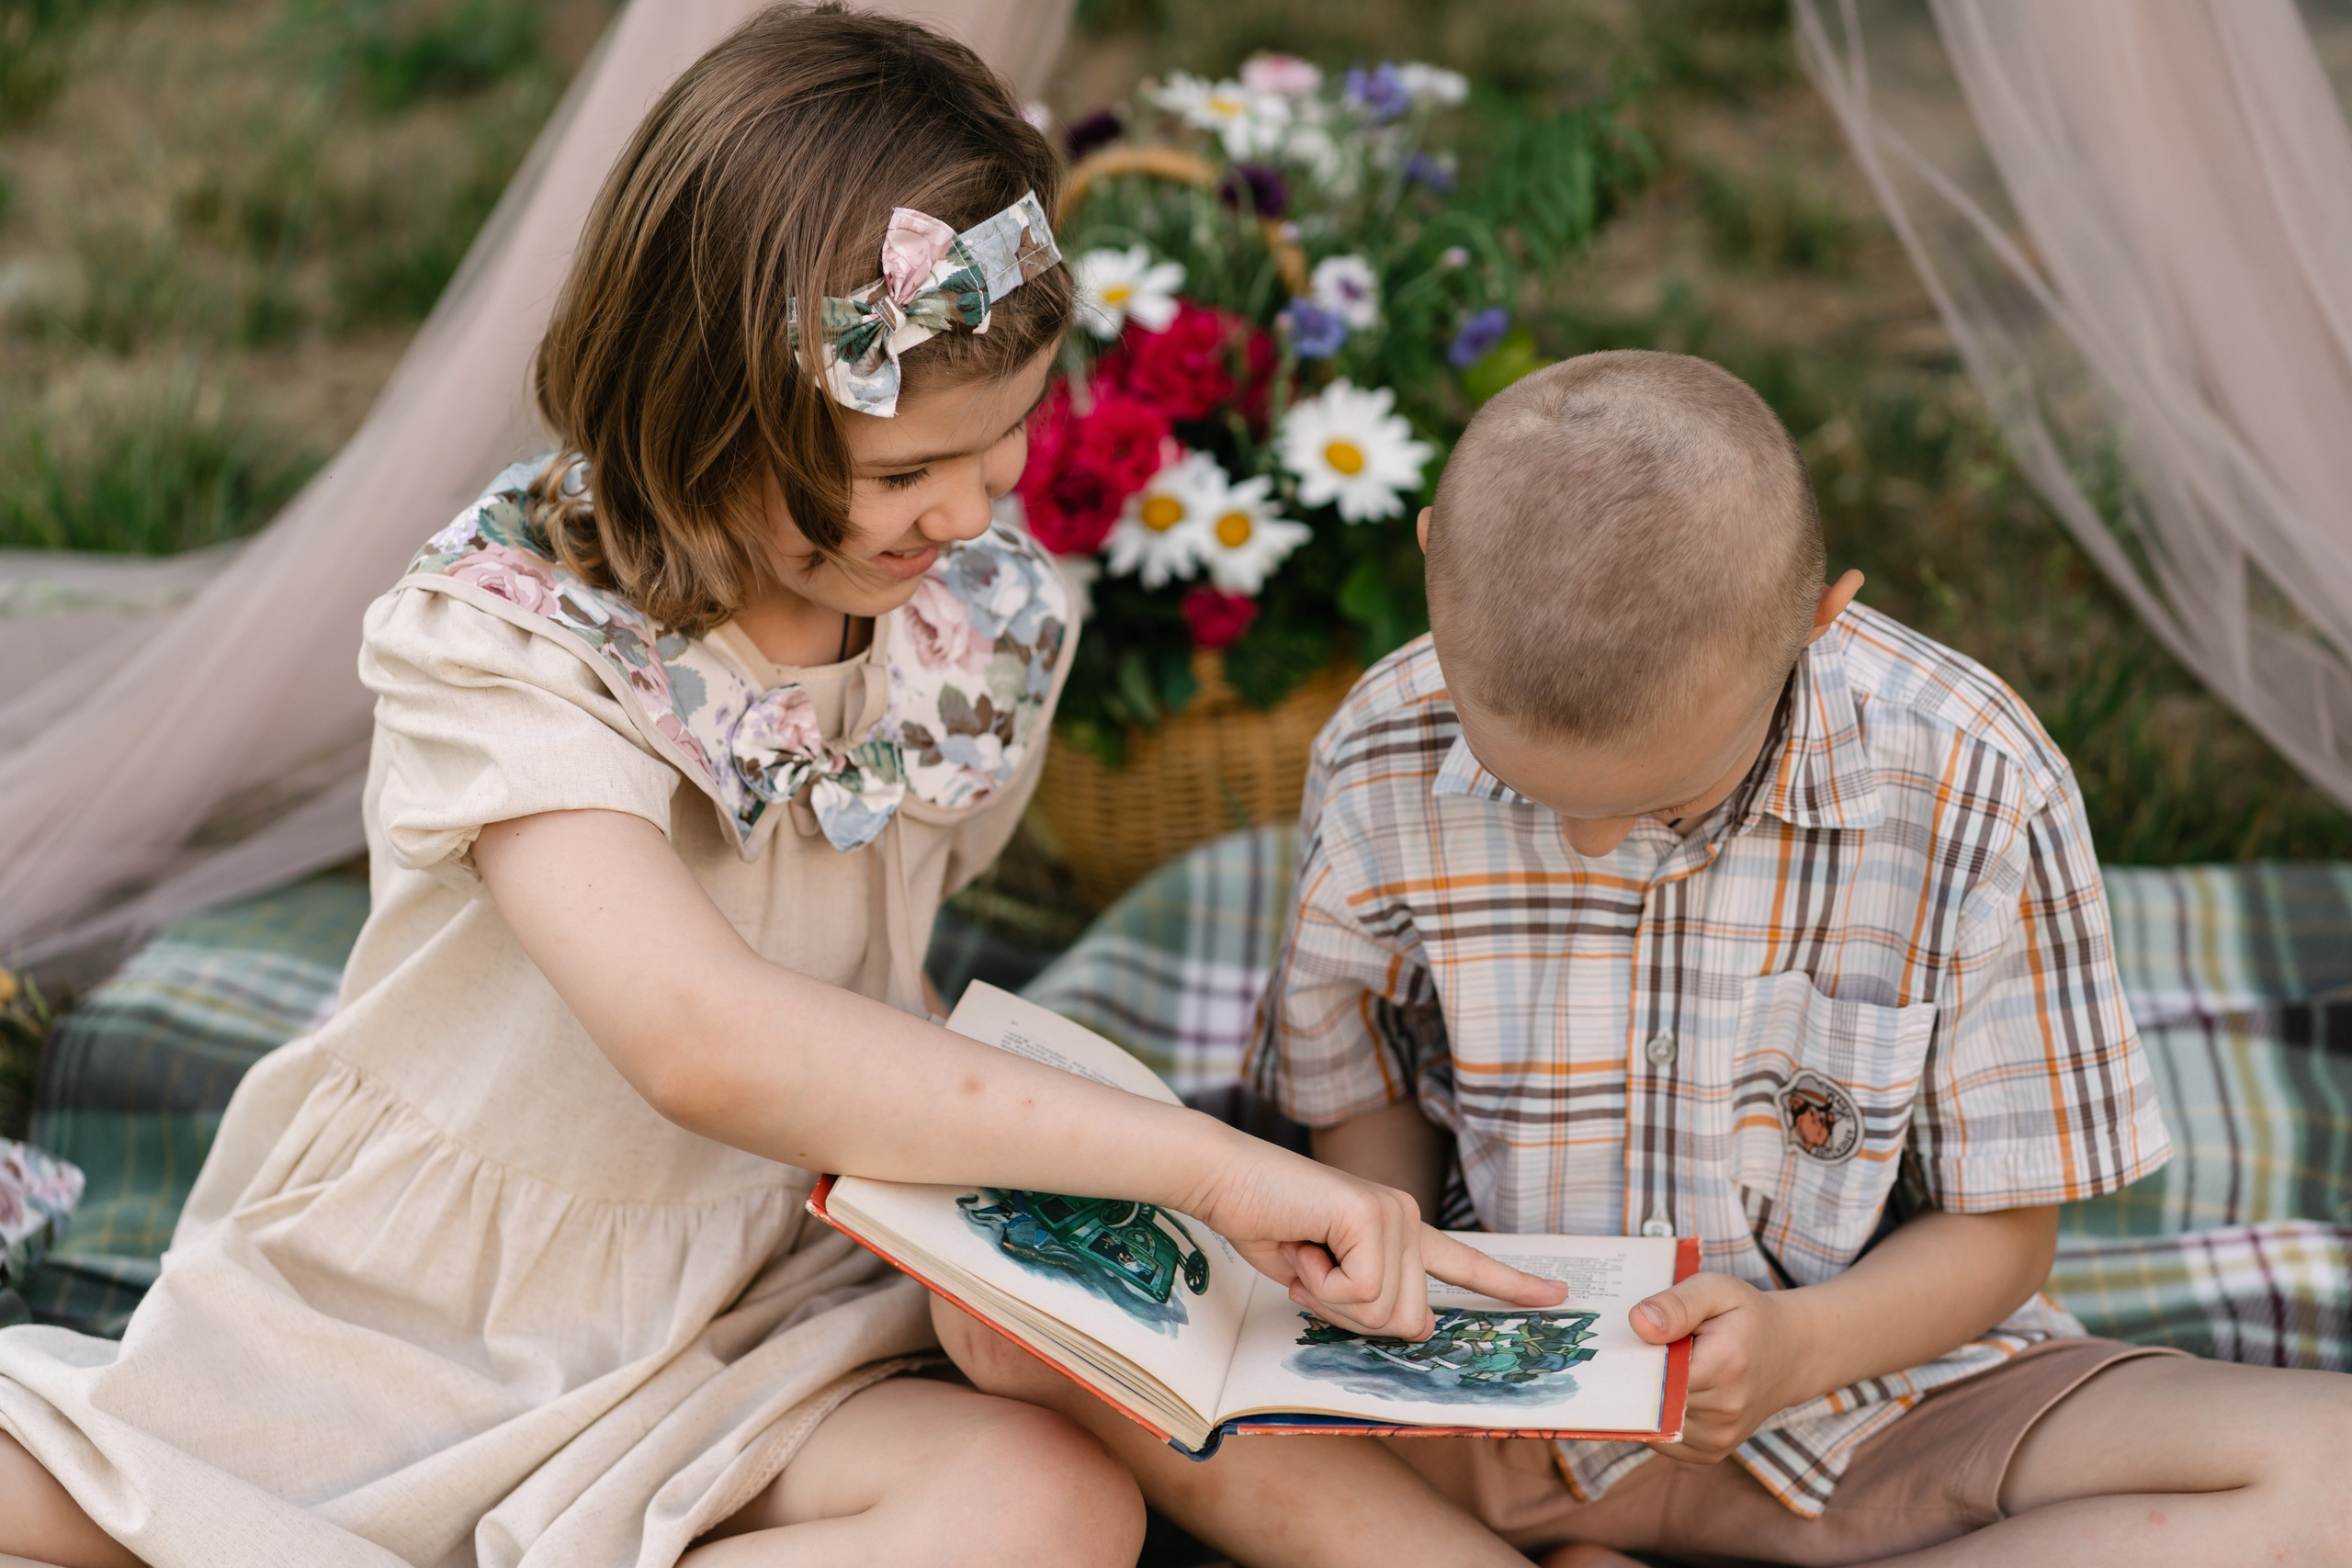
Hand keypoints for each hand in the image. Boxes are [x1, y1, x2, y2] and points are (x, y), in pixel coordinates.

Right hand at [1183, 1133, 1565, 1339]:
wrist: (1225, 1180)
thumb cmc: (1266, 1226)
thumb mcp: (1324, 1281)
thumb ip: (1366, 1300)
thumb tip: (1408, 1325)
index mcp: (1402, 1234)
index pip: (1466, 1265)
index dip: (1510, 1286)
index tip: (1557, 1296)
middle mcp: (1409, 1220)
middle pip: (1411, 1322)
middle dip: (1352, 1317)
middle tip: (1313, 1273)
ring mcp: (1396, 1213)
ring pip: (1386, 1312)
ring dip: (1332, 1299)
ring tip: (1306, 1252)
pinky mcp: (1374, 1213)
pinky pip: (1361, 1290)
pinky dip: (1320, 1283)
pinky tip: (1302, 1242)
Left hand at [1630, 1271, 1812, 1462]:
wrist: (1790, 1354)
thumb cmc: (1746, 1317)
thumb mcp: (1716, 1290)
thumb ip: (1677, 1304)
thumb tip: (1638, 1323)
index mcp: (1725, 1366)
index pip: (1655, 1375)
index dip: (1635, 1360)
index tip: (1630, 1343)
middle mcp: (1724, 1411)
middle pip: (1651, 1399)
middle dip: (1641, 1377)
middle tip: (1651, 1351)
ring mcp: (1719, 1438)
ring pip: (1655, 1421)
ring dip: (1651, 1398)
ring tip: (1672, 1369)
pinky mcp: (1711, 1452)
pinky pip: (1663, 1438)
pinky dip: (1660, 1416)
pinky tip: (1676, 1392)